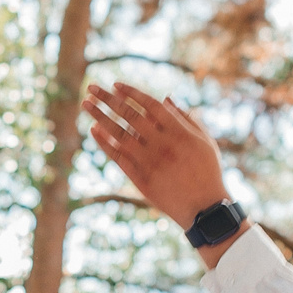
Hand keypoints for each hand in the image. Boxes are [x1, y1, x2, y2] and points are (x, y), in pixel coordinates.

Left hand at [84, 83, 230, 232]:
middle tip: (91, 87)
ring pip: (118, 133)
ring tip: (85, 103)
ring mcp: (149, 161)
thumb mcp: (204, 141)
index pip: (149, 104)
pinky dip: (104, 142)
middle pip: (129, 115)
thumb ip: (186, 118)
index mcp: (179, 131)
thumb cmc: (207, 171)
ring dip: (100, 116)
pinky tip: (94, 129)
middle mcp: (162, 144)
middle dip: (108, 99)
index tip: (115, 84)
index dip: (131, 93)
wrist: (203, 208)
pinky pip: (117, 156)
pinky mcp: (140, 178)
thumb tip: (166, 98)